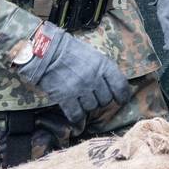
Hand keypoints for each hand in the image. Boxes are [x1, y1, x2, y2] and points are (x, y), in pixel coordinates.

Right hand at [16, 22, 132, 123]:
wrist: (46, 51)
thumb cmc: (71, 52)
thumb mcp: (94, 55)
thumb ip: (104, 70)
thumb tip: (113, 85)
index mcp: (104, 65)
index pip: (121, 86)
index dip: (122, 96)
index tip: (120, 100)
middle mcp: (94, 78)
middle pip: (106, 100)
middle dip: (101, 100)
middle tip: (92, 96)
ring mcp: (80, 88)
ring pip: (91, 108)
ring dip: (87, 106)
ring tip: (80, 99)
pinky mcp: (65, 97)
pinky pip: (76, 115)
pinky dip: (76, 116)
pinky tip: (74, 112)